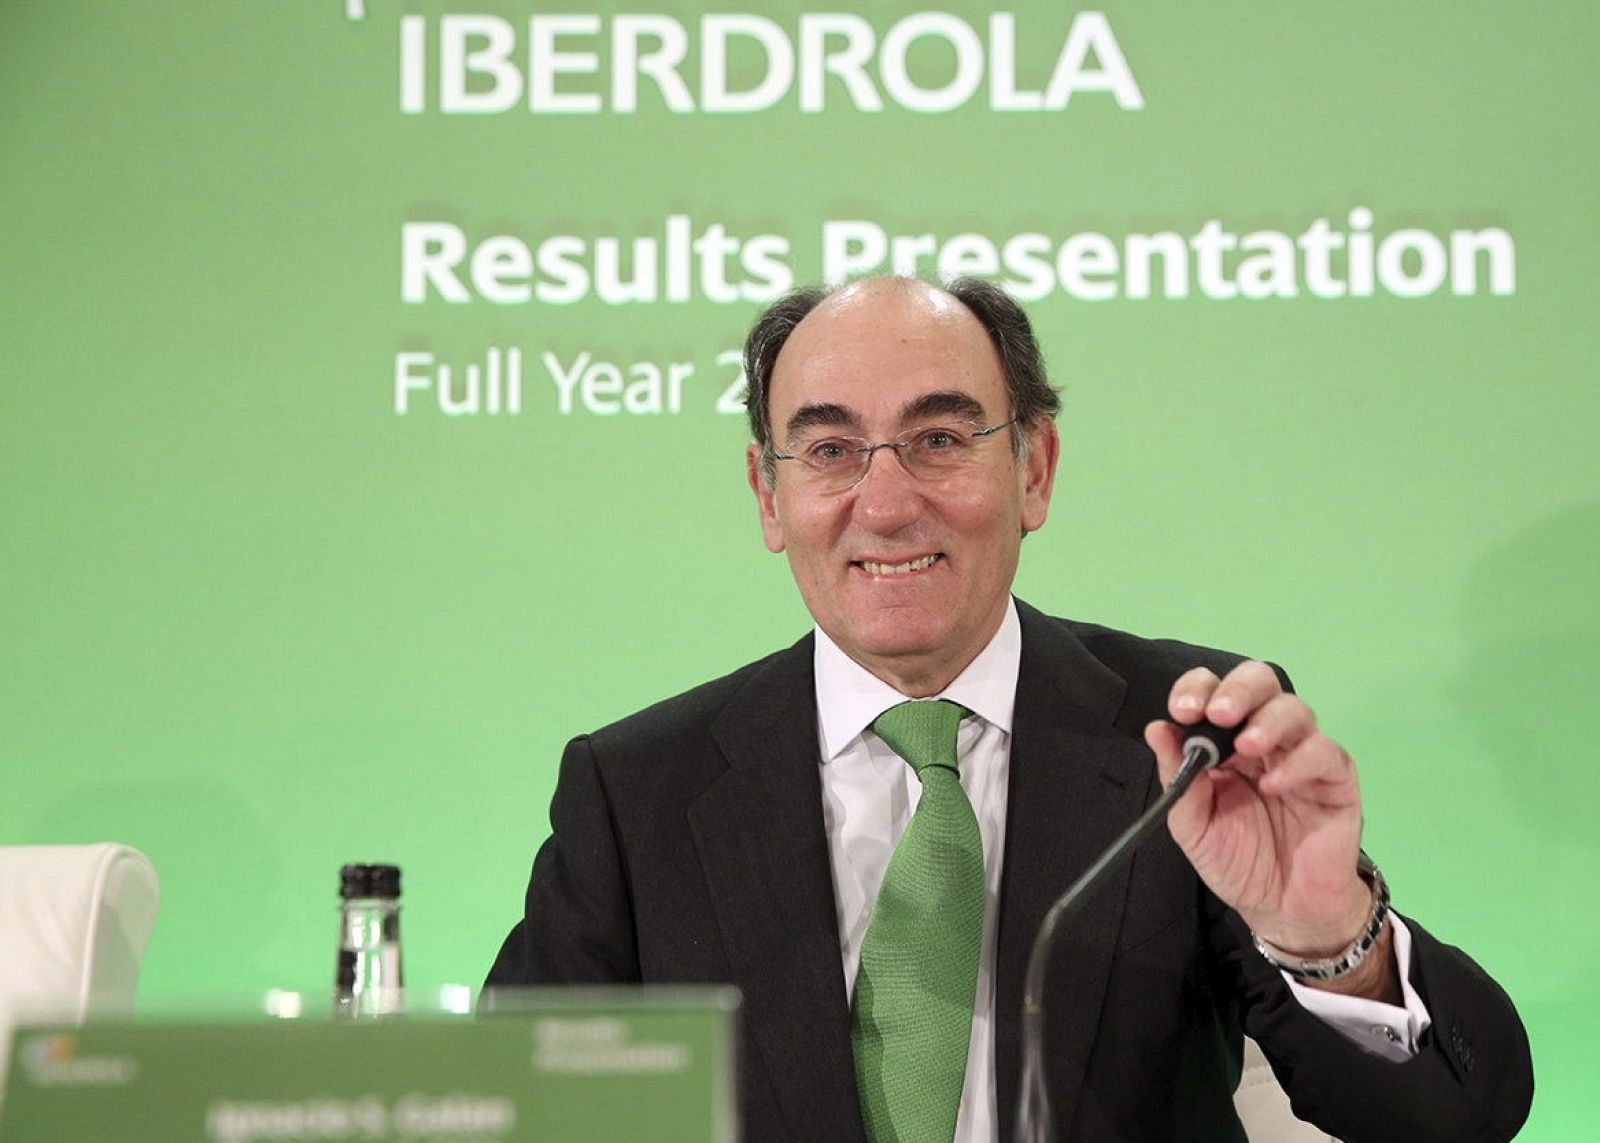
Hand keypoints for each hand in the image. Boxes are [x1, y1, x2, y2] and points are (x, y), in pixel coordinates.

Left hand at [1143, 661, 1373, 960]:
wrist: (1280, 907)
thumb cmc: (1235, 861)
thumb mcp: (1192, 824)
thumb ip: (1177, 777)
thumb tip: (1156, 728)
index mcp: (1223, 742)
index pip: (1214, 693)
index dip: (1198, 690)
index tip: (1183, 710)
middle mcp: (1263, 737)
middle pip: (1260, 682)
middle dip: (1238, 689)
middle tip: (1218, 713)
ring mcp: (1301, 753)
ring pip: (1294, 710)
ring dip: (1268, 721)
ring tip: (1247, 747)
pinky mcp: (1335, 778)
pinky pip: (1324, 753)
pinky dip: (1298, 762)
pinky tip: (1274, 785)